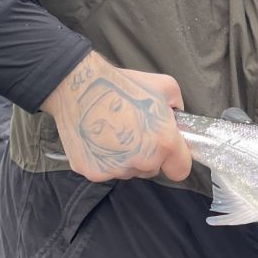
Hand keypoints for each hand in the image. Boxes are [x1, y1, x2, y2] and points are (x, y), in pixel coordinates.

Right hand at [41, 51, 192, 182]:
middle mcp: (142, 161)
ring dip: (126, 158)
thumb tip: (177, 123)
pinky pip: (106, 170)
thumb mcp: (165, 87)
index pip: (180, 170)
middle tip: (135, 130)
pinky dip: (104, 158)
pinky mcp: (93, 172)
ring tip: (114, 131)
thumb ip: (178, 110)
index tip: (168, 149)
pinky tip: (99, 137)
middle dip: (149, 155)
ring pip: (129, 171)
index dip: (176, 159)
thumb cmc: (122, 84)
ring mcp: (116, 170)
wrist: (77, 86)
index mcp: (164, 143)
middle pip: (152, 169)